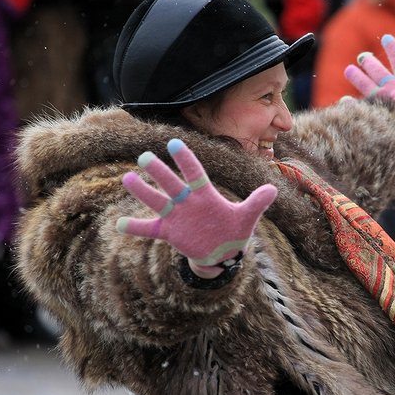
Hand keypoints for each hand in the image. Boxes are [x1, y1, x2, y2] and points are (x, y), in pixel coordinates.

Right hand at [117, 139, 276, 277]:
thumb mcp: (247, 218)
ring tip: (127, 179)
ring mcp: (176, 216)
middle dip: (159, 172)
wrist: (222, 251)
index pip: (195, 173)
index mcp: (206, 194)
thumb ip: (257, 203)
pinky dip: (135, 227)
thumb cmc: (234, 230)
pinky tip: (119, 224)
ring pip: (157, 201)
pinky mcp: (169, 232)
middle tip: (145, 156)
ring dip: (142, 191)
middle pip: (172, 184)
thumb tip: (274, 189)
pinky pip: (149, 229)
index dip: (186, 160)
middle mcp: (187, 201)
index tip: (175, 143)